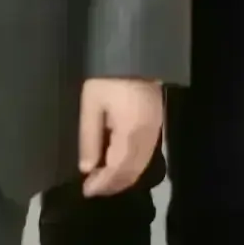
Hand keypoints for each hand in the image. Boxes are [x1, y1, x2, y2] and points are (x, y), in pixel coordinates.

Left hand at [79, 78, 162, 197]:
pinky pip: (146, 155)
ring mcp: (156, 130)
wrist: (136, 54)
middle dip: (113, 184)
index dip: (102, 184)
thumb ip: (89, 138)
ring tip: (103, 180)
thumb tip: (88, 168)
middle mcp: (147, 136)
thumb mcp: (91, 105)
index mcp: (130, 132)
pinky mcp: (157, 125)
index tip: (86, 190)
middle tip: (93, 188)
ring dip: (123, 177)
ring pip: (141, 165)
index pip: (118, 169)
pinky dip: (132, 166)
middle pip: (132, 171)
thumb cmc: (108, 79)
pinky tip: (119, 165)